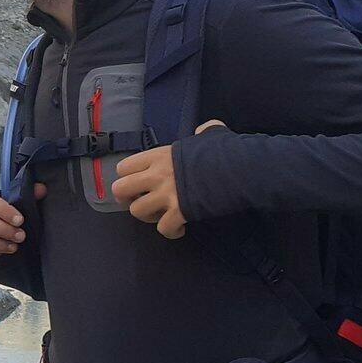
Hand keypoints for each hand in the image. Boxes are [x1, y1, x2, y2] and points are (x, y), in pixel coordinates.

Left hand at [112, 120, 223, 237]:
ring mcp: (167, 194)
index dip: (127, 178)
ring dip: (150, 216)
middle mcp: (157, 175)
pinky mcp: (180, 212)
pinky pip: (163, 229)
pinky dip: (171, 231)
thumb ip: (202, 132)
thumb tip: (204, 131)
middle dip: (128, 199)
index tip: (138, 184)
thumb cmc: (225, 151)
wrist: (241, 169)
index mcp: (159, 156)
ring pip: (138, 212)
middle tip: (142, 201)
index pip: (123, 167)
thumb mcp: (211, 135)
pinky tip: (180, 228)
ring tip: (163, 214)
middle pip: (121, 190)